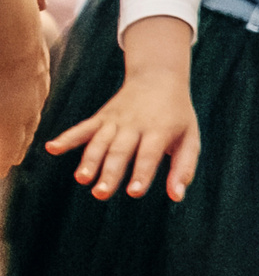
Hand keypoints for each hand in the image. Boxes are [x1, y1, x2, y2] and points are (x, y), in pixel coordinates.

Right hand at [47, 24, 199, 202]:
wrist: (159, 78)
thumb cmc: (178, 116)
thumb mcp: (190, 139)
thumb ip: (183, 168)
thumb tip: (176, 197)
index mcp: (160, 130)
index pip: (148, 155)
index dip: (142, 173)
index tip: (134, 192)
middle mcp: (135, 125)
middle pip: (120, 151)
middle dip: (110, 173)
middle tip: (101, 194)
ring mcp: (115, 120)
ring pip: (100, 142)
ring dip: (89, 160)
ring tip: (81, 179)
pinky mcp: (101, 117)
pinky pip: (82, 128)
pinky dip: (67, 137)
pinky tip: (52, 148)